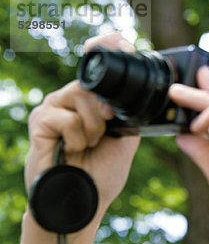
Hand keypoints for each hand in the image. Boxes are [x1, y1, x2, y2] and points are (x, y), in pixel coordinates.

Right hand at [25, 32, 139, 216]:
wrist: (85, 201)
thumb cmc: (103, 173)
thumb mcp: (126, 138)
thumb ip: (128, 112)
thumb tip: (133, 90)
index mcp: (91, 100)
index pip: (97, 64)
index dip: (108, 46)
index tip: (123, 42)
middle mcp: (70, 98)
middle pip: (92, 83)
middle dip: (106, 111)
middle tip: (105, 133)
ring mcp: (52, 107)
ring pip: (81, 97)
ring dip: (94, 127)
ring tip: (89, 145)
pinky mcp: (40, 121)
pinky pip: (68, 118)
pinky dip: (79, 137)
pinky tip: (74, 149)